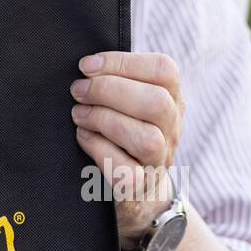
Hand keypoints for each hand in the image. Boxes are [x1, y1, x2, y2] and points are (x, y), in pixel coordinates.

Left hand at [70, 52, 184, 245]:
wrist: (137, 188)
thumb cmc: (124, 130)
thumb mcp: (131, 101)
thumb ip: (118, 80)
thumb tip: (86, 64)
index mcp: (172, 98)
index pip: (163, 70)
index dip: (122, 63)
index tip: (86, 66)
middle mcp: (173, 128)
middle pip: (157, 102)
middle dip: (109, 90)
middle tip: (78, 91)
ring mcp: (161, 159)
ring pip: (147, 138)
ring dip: (104, 120)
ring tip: (78, 114)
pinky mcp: (141, 185)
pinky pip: (127, 171)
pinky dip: (99, 150)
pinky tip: (84, 137)